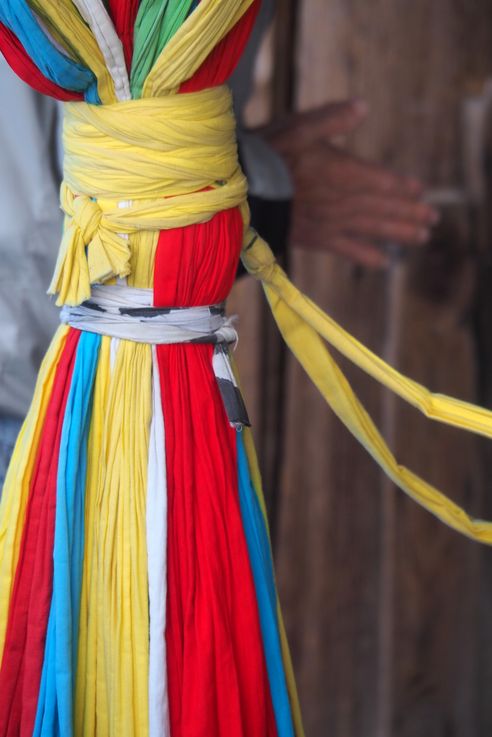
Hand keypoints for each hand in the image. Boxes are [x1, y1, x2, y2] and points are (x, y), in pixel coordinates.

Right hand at [263, 100, 439, 267]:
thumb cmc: (265, 157)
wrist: (240, 197)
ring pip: (372, 228)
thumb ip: (331, 118)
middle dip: (409, 213)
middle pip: (383, 207)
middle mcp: (341, 200)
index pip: (381, 181)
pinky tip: (384, 262)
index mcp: (341, 171)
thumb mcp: (297, 127)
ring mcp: (330, 222)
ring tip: (422, 237)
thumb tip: (363, 106)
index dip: (402, 186)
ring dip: (399, 232)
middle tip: (433, 219)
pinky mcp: (315, 238)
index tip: (421, 191)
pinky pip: (347, 249)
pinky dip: (366, 256)